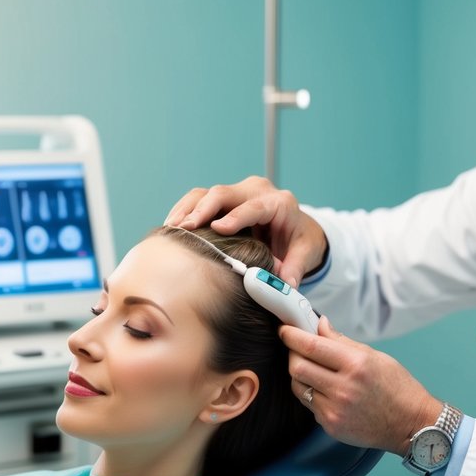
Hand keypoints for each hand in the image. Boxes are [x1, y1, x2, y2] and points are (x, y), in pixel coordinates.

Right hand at [164, 176, 327, 286]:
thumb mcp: (305, 253)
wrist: (297, 229)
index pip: (254, 207)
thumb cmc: (299, 240)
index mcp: (279, 203)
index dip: (236, 217)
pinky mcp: (223, 200)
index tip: (218, 228)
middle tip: (184, 228)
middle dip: (201, 210)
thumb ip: (295, 268)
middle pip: (222, 193)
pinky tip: (171, 229)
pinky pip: (198, 199)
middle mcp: (256, 191)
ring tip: (171, 229)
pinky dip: (184, 212)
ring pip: (205, 193)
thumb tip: (285, 285)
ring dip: (186, 211)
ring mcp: (237, 193)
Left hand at [282, 317, 442, 455]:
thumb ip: (342, 341)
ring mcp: (335, 410)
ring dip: (299, 374)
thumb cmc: (398, 387)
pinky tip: (325, 389)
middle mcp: (343, 388)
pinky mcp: (331, 425)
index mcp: (356, 364)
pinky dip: (311, 393)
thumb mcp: (375, 356)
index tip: (285, 330)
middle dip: (292, 353)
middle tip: (296, 348)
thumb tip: (319, 324)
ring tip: (313, 369)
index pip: (311, 346)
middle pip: (297, 367)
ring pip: (298, 386)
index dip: (292, 335)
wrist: (411, 425)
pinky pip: (309, 404)